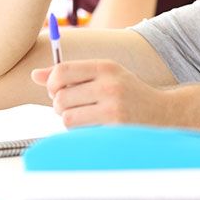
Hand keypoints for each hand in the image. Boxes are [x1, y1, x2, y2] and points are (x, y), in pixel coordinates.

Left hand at [31, 59, 169, 126]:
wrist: (164, 113)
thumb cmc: (129, 93)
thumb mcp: (105, 76)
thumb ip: (71, 74)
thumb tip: (34, 75)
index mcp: (106, 67)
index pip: (62, 70)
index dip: (51, 82)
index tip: (56, 89)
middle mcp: (109, 84)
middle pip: (60, 96)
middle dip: (59, 105)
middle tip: (72, 106)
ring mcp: (113, 107)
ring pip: (66, 117)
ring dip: (69, 120)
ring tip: (84, 117)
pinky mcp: (114, 128)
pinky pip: (79, 132)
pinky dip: (81, 131)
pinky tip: (95, 127)